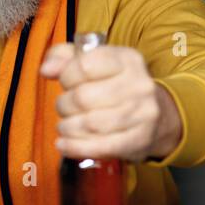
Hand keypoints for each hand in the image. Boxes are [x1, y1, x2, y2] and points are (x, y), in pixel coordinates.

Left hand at [39, 42, 182, 161]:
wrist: (158, 118)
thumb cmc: (116, 87)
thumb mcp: (95, 62)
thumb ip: (64, 57)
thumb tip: (46, 69)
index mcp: (127, 60)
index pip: (85, 65)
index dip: (67, 76)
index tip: (67, 83)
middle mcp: (139, 85)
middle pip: (83, 97)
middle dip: (64, 105)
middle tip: (65, 108)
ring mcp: (142, 114)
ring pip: (89, 124)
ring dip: (67, 127)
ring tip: (65, 126)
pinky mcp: (139, 141)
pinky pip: (100, 147)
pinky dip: (75, 147)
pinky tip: (64, 144)